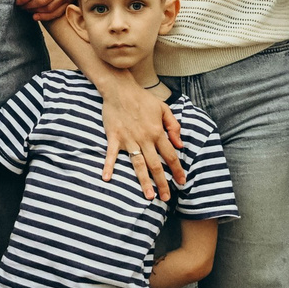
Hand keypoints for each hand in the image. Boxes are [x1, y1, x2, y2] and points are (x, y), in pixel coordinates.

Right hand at [95, 79, 183, 201]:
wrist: (120, 89)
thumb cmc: (143, 98)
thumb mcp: (164, 108)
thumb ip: (174, 126)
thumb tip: (180, 145)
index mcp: (157, 132)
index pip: (170, 155)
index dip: (177, 170)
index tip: (182, 182)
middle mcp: (144, 139)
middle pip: (156, 165)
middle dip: (162, 183)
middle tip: (166, 198)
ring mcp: (128, 139)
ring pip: (138, 164)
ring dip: (143, 181)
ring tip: (148, 197)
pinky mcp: (114, 137)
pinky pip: (111, 154)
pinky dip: (108, 166)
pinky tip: (107, 178)